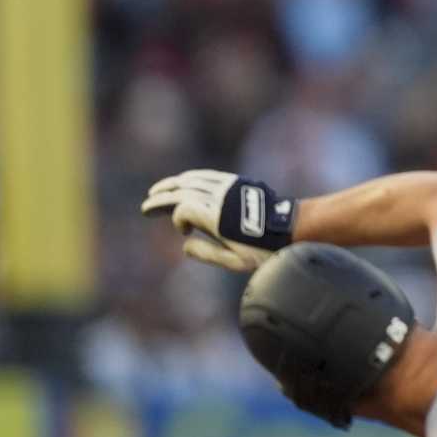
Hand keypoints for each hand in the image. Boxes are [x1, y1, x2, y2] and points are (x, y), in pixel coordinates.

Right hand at [140, 169, 296, 272]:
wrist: (290, 228)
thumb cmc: (263, 249)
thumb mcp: (233, 261)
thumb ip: (206, 253)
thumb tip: (185, 244)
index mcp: (215, 216)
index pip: (182, 210)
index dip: (177, 220)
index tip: (185, 232)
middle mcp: (218, 197)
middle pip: (181, 191)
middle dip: (161, 197)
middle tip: (146, 206)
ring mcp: (227, 186)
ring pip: (191, 180)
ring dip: (172, 185)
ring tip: (157, 191)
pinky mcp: (236, 181)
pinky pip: (206, 176)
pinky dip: (190, 178)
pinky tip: (182, 183)